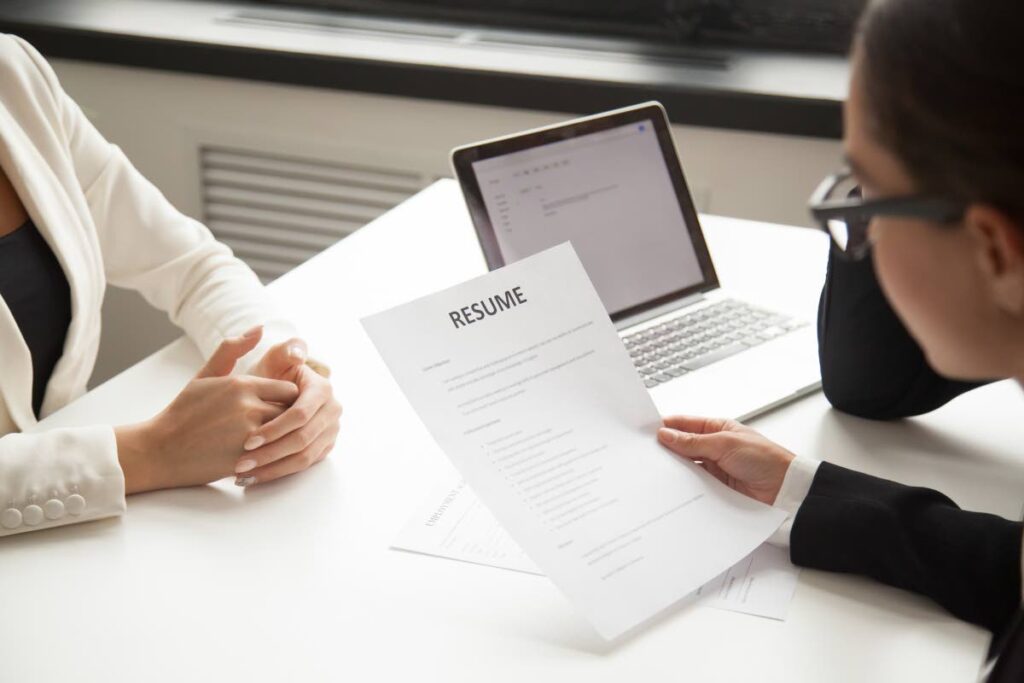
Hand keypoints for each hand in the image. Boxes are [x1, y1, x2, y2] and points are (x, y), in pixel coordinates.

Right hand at [115, 327, 299, 492]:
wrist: (160, 450)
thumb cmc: (184, 411)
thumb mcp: (205, 375)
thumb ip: (232, 350)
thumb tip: (259, 327)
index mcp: (242, 384)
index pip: (290, 390)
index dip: (287, 400)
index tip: (278, 407)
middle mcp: (249, 407)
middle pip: (291, 412)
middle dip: (287, 419)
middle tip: (278, 426)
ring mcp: (248, 435)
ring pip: (284, 434)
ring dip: (281, 438)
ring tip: (270, 440)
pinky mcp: (245, 459)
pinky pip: (273, 455)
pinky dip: (271, 456)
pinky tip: (260, 456)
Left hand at [234, 338, 341, 486]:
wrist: (276, 394)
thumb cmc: (270, 375)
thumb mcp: (274, 360)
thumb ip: (283, 351)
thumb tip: (296, 354)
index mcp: (322, 389)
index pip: (299, 415)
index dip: (274, 429)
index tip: (247, 440)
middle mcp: (332, 410)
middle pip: (302, 440)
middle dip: (270, 453)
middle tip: (242, 463)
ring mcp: (331, 431)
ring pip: (303, 457)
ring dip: (272, 468)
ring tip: (243, 475)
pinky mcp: (324, 447)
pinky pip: (303, 465)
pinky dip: (278, 473)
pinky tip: (254, 478)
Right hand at [657, 415, 794, 504]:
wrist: (784, 491)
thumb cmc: (764, 459)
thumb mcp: (724, 443)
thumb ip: (693, 441)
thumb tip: (666, 434)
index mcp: (717, 428)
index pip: (685, 424)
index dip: (666, 426)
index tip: (646, 431)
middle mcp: (714, 447)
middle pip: (682, 446)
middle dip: (666, 448)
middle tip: (645, 452)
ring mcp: (714, 468)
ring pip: (685, 466)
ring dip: (674, 468)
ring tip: (655, 470)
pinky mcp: (714, 488)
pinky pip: (693, 485)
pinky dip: (683, 485)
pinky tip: (672, 486)